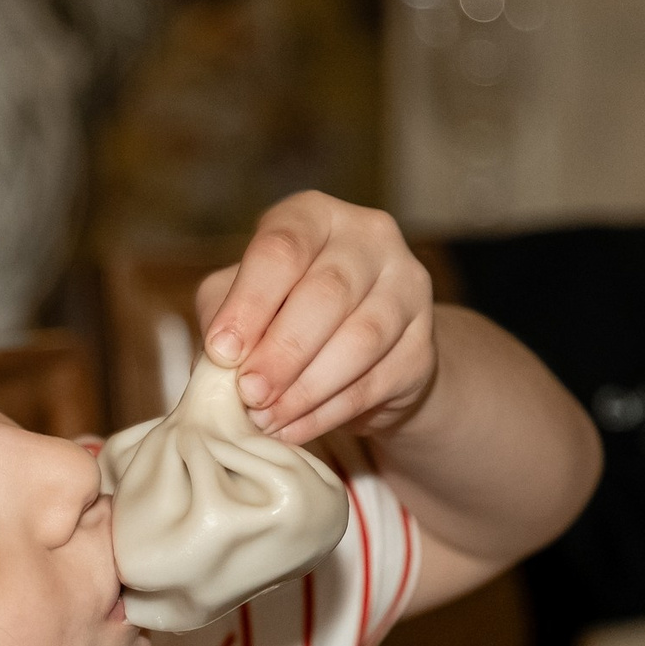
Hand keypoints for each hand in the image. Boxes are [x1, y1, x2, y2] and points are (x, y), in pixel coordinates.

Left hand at [195, 191, 438, 446]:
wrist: (360, 352)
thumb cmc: (285, 314)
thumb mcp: (243, 301)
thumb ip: (224, 316)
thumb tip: (221, 357)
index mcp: (314, 216)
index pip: (283, 247)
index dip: (250, 302)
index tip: (222, 351)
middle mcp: (369, 238)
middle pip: (327, 293)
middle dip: (282, 351)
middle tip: (249, 393)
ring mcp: (407, 287)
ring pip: (360, 339)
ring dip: (306, 387)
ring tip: (267, 418)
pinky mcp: (424, 344)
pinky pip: (377, 382)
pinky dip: (329, 412)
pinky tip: (294, 429)